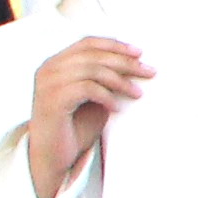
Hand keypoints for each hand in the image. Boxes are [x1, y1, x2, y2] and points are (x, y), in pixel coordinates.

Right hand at [28, 36, 148, 197]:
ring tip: (138, 93)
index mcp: (57, 63)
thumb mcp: (93, 98)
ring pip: (92, 70)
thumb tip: (136, 67)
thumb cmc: (75, 126)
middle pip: (93, 54)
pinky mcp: (53, 100)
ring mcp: (49, 83)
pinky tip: (117, 107)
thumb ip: (105, 80)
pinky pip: (87, 89)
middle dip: (125, 62)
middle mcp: (49, 69)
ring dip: (120, 80)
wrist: (52, 154)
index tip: (139, 53)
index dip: (114, 45)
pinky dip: (106, 96)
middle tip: (149, 72)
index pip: (87, 42)